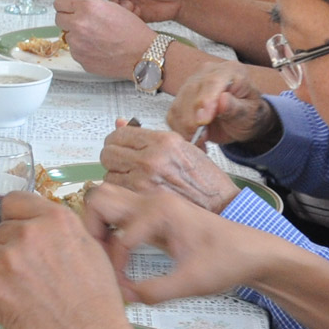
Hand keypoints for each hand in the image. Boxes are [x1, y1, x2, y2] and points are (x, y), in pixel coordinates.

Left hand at [0, 191, 140, 328]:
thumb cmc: (98, 299)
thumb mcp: (89, 248)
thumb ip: (57, 230)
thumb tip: (34, 224)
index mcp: (54, 220)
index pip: (13, 202)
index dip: (14, 218)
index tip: (17, 231)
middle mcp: (27, 234)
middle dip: (8, 250)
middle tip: (30, 273)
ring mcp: (7, 262)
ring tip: (26, 292)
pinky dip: (0, 300)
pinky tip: (23, 309)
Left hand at [52, 0, 155, 78]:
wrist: (143, 54)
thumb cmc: (132, 30)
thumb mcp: (111, 6)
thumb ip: (84, 0)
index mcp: (87, 8)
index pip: (59, 1)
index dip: (64, 2)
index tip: (67, 4)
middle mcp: (79, 25)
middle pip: (59, 18)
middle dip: (69, 17)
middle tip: (82, 20)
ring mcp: (78, 44)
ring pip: (67, 35)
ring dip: (77, 34)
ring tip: (96, 35)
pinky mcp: (80, 59)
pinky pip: (75, 50)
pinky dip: (83, 48)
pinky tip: (98, 46)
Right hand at [81, 182, 277, 304]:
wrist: (252, 252)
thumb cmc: (226, 263)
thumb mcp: (191, 283)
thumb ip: (153, 292)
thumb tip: (121, 297)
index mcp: (160, 211)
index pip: (117, 237)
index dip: (113, 266)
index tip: (122, 288)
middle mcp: (151, 199)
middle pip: (98, 198)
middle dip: (90, 230)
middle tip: (98, 261)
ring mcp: (151, 202)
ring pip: (106, 200)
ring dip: (97, 226)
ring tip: (105, 258)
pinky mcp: (153, 211)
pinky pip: (118, 210)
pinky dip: (109, 228)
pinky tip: (120, 256)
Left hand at [100, 122, 238, 212]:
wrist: (220, 206)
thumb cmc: (205, 180)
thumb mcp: (181, 147)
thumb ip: (147, 136)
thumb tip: (119, 123)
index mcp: (164, 142)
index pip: (119, 134)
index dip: (116, 140)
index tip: (119, 145)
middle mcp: (152, 158)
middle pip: (108, 153)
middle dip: (113, 157)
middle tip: (122, 162)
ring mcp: (145, 180)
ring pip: (109, 173)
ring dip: (117, 175)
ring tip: (132, 178)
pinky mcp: (142, 199)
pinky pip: (117, 191)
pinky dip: (121, 191)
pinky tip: (134, 190)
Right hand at [167, 60, 279, 147]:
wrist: (242, 119)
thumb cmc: (250, 115)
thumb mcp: (250, 114)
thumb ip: (237, 108)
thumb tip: (223, 100)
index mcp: (231, 71)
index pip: (212, 82)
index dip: (205, 101)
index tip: (203, 120)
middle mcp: (208, 72)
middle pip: (191, 92)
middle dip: (192, 119)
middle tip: (202, 139)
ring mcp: (192, 83)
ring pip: (178, 104)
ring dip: (185, 127)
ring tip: (201, 142)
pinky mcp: (181, 97)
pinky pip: (173, 114)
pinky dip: (180, 129)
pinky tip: (193, 138)